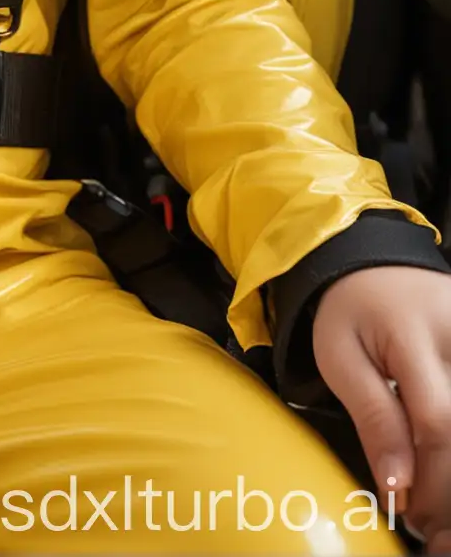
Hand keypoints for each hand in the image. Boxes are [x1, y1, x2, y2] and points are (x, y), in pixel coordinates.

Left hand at [312, 263, 450, 550]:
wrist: (372, 262)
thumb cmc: (348, 310)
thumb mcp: (340, 358)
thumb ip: (373, 419)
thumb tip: (399, 484)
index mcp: (414, 334)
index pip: (435, 422)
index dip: (427, 476)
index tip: (408, 508)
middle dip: (448, 483)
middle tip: (427, 517)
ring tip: (437, 496)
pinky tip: (444, 460)